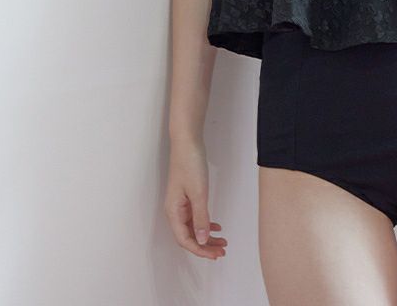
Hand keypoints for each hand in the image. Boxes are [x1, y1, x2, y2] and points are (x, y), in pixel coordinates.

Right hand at [164, 137, 227, 259]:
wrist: (187, 142)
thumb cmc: (189, 163)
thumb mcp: (198, 193)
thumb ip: (201, 217)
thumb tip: (202, 240)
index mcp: (173, 211)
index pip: (185, 239)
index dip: (199, 250)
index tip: (214, 255)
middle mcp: (175, 210)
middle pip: (189, 236)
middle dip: (205, 246)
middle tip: (221, 252)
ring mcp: (181, 203)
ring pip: (194, 227)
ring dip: (207, 236)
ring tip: (222, 242)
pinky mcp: (187, 196)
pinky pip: (196, 216)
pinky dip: (206, 223)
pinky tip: (216, 226)